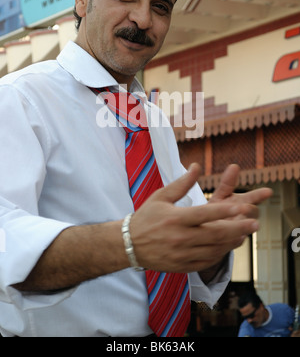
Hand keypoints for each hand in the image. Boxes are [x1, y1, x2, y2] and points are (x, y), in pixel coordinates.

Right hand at [130, 163, 271, 272]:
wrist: (129, 245)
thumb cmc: (146, 217)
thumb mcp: (160, 196)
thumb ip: (181, 183)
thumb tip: (197, 166)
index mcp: (175, 218)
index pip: (204, 214)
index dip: (224, 211)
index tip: (242, 207)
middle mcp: (180, 237)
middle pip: (215, 234)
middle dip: (238, 228)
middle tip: (255, 223)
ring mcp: (182, 254)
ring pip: (214, 249)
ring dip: (232, 242)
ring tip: (246, 233)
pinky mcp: (183, 265)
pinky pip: (207, 261)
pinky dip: (220, 254)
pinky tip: (228, 246)